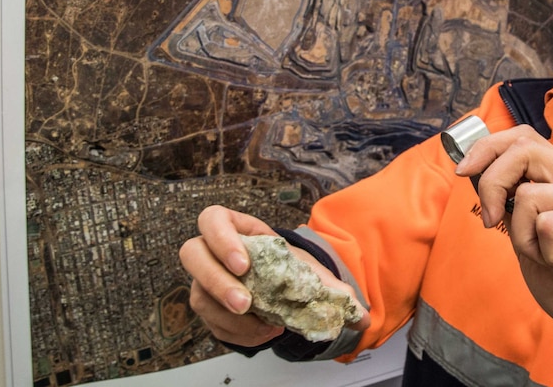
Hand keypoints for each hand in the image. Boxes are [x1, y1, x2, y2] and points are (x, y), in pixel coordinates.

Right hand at [179, 205, 369, 346]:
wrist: (286, 286)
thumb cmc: (290, 267)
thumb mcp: (310, 269)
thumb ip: (332, 287)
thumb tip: (360, 316)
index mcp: (237, 227)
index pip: (212, 219)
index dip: (221, 238)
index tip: (243, 263)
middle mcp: (214, 250)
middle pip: (192, 254)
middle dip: (218, 282)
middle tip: (246, 303)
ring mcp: (206, 279)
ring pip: (199, 295)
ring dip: (230, 316)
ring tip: (266, 324)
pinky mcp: (208, 306)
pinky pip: (212, 322)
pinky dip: (238, 332)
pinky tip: (263, 332)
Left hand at [455, 125, 552, 363]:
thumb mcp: (529, 238)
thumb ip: (512, 205)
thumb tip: (476, 171)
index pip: (526, 137)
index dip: (489, 147)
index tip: (463, 171)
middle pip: (524, 149)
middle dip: (492, 184)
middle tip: (492, 222)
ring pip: (529, 195)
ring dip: (524, 236)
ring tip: (551, 258)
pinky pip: (548, 224)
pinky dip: (546, 252)